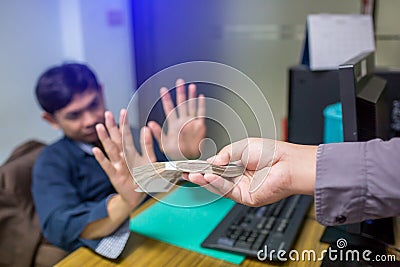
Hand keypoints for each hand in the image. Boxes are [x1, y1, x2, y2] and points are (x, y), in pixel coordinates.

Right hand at [93, 109, 155, 206]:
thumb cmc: (143, 177)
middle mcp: (122, 157)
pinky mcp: (115, 176)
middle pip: (116, 139)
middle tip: (107, 113)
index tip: (122, 111)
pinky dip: (102, 158)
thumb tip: (146, 128)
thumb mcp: (149, 161)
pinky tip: (96, 150)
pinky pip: (108, 166)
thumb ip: (148, 146)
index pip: (126, 135)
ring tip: (99, 127)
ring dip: (105, 138)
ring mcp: (117, 166)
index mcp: (130, 152)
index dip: (124, 124)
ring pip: (110, 150)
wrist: (137, 195)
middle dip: (112, 127)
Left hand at [147, 79, 205, 159]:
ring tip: (191, 86)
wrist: (188, 162)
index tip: (163, 89)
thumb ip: (158, 134)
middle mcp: (183, 122)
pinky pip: (201, 113)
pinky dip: (201, 105)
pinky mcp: (200, 127)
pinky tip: (200, 97)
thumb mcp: (163, 145)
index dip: (166, 99)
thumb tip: (149, 124)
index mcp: (174, 125)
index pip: (169, 109)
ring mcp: (192, 123)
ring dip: (191, 96)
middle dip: (180, 92)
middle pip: (181, 104)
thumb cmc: (176, 155)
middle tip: (179, 81)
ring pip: (191, 106)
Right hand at [183, 138, 316, 206]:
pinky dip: (217, 184)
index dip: (204, 167)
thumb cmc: (271, 153)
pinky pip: (227, 191)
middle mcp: (239, 177)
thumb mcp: (242, 146)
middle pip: (215, 179)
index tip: (191, 166)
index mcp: (239, 164)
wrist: (287, 163)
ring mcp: (242, 188)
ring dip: (205, 181)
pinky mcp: (246, 197)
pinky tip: (209, 177)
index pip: (217, 167)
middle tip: (186, 173)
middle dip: (200, 176)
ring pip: (218, 186)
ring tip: (194, 174)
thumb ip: (224, 154)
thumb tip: (212, 161)